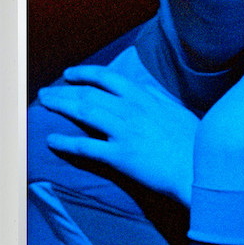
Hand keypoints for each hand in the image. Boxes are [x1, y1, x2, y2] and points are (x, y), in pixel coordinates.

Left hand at [38, 66, 198, 205]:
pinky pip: (86, 146)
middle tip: (47, 92)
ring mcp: (124, 132)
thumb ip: (159, 102)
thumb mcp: (178, 113)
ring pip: (83, 112)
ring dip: (60, 106)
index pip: (107, 78)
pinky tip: (51, 140)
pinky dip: (66, 143)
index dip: (85, 74)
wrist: (198, 170)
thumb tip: (149, 95)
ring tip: (45, 105)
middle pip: (89, 93)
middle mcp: (130, 110)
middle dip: (64, 90)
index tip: (70, 74)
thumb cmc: (194, 145)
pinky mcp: (120, 156)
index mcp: (144, 98)